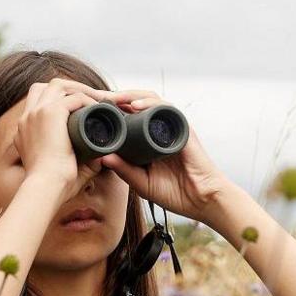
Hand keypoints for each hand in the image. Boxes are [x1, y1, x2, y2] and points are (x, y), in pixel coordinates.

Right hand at [14, 78, 107, 201]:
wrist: (46, 188)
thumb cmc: (55, 186)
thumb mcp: (63, 170)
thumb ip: (80, 162)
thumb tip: (98, 159)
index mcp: (25, 129)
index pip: (38, 101)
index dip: (60, 99)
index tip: (81, 108)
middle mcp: (27, 117)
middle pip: (47, 87)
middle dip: (72, 88)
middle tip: (93, 100)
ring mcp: (36, 113)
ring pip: (59, 86)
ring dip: (81, 89)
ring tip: (99, 100)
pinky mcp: (50, 114)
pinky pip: (73, 97)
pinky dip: (88, 100)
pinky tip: (100, 109)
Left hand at [92, 89, 238, 225]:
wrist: (203, 200)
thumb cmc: (177, 193)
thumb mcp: (142, 183)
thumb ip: (124, 170)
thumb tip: (101, 157)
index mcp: (149, 141)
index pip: (129, 117)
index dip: (111, 111)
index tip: (92, 111)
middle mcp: (160, 130)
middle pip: (137, 103)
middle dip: (116, 98)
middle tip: (96, 99)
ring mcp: (172, 127)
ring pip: (150, 99)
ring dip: (130, 95)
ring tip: (112, 98)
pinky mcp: (183, 128)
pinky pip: (165, 108)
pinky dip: (149, 103)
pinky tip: (133, 105)